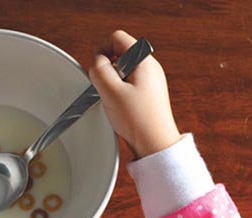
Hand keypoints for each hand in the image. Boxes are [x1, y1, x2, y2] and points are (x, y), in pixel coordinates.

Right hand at [88, 30, 181, 158]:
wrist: (155, 144)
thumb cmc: (139, 121)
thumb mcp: (111, 92)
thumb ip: (99, 71)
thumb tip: (96, 62)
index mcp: (144, 61)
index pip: (118, 38)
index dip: (102, 50)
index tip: (96, 68)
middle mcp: (150, 67)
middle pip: (119, 54)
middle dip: (107, 69)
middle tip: (106, 88)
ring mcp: (150, 81)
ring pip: (122, 70)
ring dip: (112, 83)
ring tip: (115, 100)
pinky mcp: (148, 93)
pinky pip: (128, 84)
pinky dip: (119, 92)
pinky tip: (120, 107)